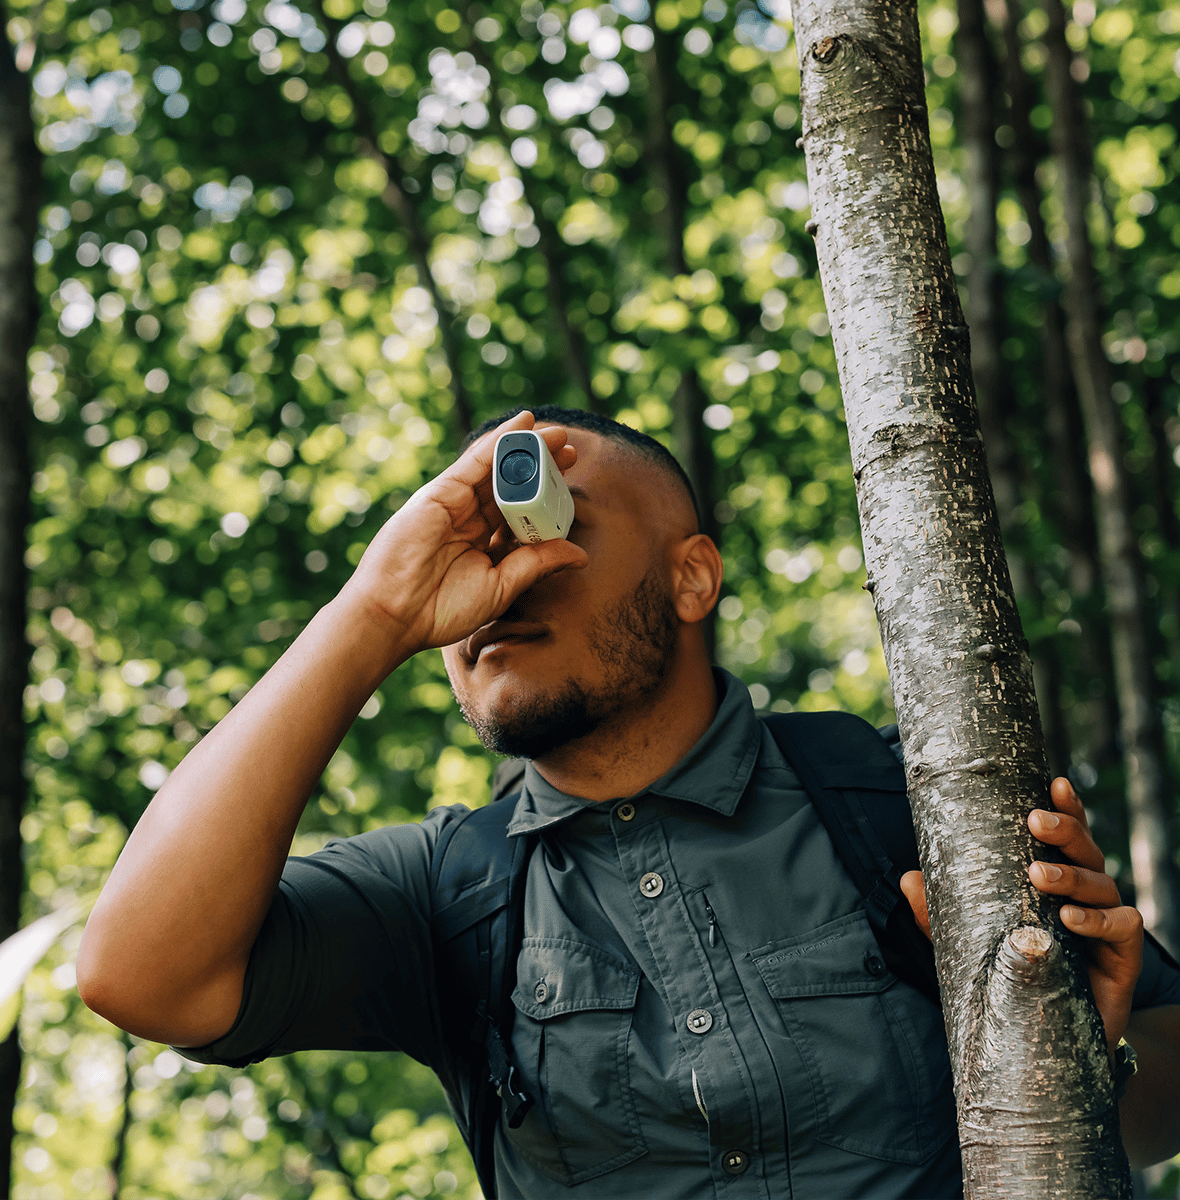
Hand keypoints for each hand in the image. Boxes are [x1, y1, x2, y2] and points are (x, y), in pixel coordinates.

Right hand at [343, 411, 587, 655]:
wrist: (396, 613)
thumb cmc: (443, 609)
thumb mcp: (502, 586)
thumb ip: (538, 564)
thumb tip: (581, 554)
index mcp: (487, 545)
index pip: (523, 512)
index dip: (547, 495)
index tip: (572, 482)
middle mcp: (472, 521)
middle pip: (513, 485)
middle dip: (542, 465)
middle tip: (570, 447)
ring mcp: (456, 504)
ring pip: (497, 469)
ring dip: (527, 448)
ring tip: (557, 432)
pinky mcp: (441, 492)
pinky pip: (474, 460)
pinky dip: (498, 440)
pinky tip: (522, 424)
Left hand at [900, 777, 1142, 1051]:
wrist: (1051, 1042)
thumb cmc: (1012, 974)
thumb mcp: (968, 941)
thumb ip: (938, 914)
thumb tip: (908, 879)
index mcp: (1055, 878)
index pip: (1066, 835)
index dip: (1065, 807)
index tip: (1054, 782)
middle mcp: (1085, 893)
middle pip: (1085, 848)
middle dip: (1063, 829)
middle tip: (1035, 821)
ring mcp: (1106, 923)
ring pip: (1102, 883)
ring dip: (1071, 875)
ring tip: (1039, 876)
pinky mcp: (1122, 958)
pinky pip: (1122, 927)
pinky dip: (1098, 920)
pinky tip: (1070, 918)